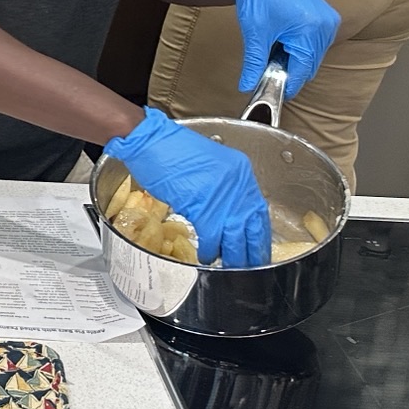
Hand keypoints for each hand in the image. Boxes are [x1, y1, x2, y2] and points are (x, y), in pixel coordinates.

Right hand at [106, 108, 271, 266]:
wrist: (148, 140)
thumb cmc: (168, 149)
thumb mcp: (207, 165)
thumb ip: (221, 187)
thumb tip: (225, 212)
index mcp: (241, 171)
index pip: (259, 210)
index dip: (259, 233)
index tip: (258, 248)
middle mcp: (237, 184)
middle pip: (254, 227)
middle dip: (253, 251)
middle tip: (252, 266)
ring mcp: (222, 195)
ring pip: (236, 236)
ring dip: (234, 256)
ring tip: (232, 267)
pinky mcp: (203, 206)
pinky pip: (213, 237)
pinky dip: (210, 250)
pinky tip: (207, 256)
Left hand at [232, 0, 338, 96]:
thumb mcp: (255, 33)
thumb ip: (253, 62)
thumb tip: (247, 85)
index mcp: (310, 29)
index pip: (303, 69)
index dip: (287, 84)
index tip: (272, 93)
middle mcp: (326, 26)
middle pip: (310, 64)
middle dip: (289, 73)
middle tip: (266, 76)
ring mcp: (329, 21)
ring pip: (313, 55)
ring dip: (295, 61)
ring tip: (272, 57)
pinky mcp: (326, 18)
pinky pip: (315, 43)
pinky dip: (299, 49)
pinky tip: (282, 46)